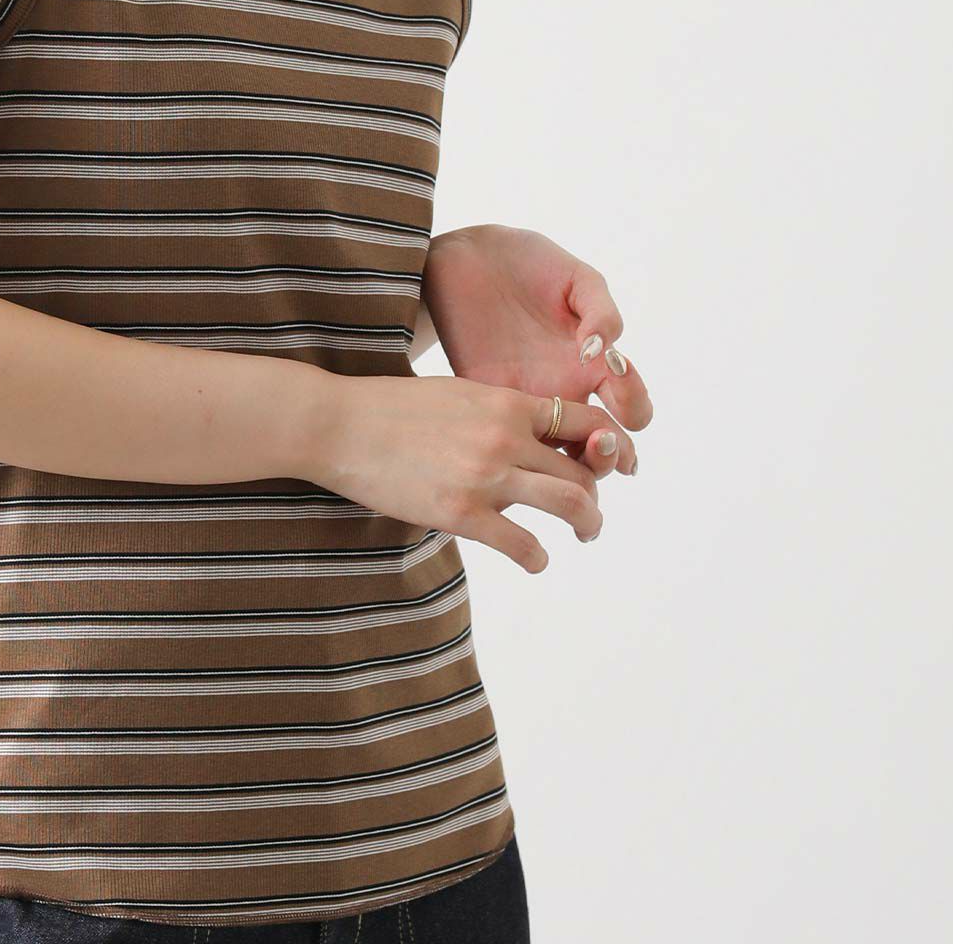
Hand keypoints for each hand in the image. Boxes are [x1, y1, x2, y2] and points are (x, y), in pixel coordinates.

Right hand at [317, 374, 606, 572]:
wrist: (341, 424)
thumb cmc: (392, 407)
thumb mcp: (457, 392)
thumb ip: (497, 411)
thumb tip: (528, 430)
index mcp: (505, 402)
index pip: (584, 420)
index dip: (608, 445)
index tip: (612, 463)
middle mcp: (505, 436)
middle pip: (583, 469)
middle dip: (596, 494)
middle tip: (591, 513)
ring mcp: (485, 476)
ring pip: (570, 503)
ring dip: (589, 523)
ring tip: (586, 533)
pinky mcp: (461, 514)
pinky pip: (523, 544)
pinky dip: (538, 558)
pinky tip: (535, 560)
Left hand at [421, 225, 651, 477]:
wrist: (467, 256)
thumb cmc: (530, 264)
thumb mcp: (576, 279)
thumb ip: (601, 310)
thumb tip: (602, 351)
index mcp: (597, 363)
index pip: (632, 407)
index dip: (634, 410)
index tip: (621, 395)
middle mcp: (567, 389)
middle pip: (602, 448)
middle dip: (610, 454)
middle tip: (598, 440)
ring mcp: (528, 399)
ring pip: (559, 459)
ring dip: (572, 465)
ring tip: (568, 449)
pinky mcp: (489, 399)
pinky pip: (509, 438)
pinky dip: (520, 449)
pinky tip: (519, 436)